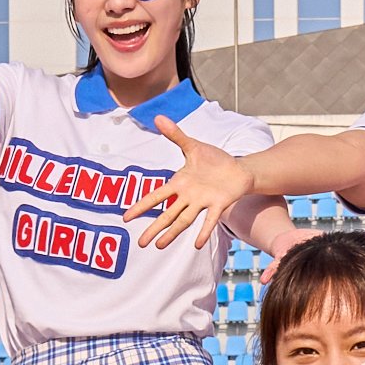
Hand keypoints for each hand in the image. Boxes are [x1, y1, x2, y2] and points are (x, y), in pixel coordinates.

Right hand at [131, 115, 261, 249]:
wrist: (238, 168)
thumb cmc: (214, 160)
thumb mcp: (193, 146)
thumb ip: (176, 136)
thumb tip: (158, 118)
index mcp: (180, 183)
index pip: (156, 196)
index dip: (141, 206)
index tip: (126, 217)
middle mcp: (188, 196)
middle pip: (168, 215)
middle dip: (154, 228)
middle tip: (140, 244)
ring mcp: (203, 202)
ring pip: (184, 220)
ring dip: (172, 233)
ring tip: (159, 246)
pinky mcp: (219, 204)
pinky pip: (210, 220)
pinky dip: (203, 231)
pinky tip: (196, 244)